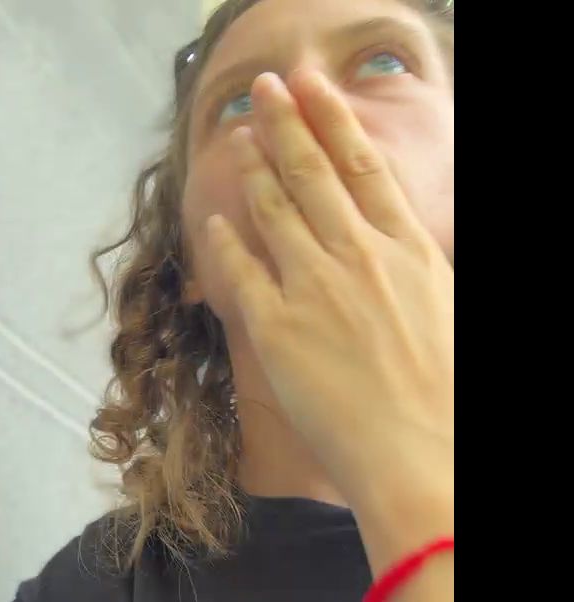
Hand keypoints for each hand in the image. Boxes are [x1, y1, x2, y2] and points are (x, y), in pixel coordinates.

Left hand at [206, 70, 452, 512]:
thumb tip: (393, 255)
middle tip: (265, 88)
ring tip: (237, 138)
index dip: (334, 121)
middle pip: (314, 173)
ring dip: (254, 168)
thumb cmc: (442, 399)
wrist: (421, 456)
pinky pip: (242, 271)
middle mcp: (360, 257)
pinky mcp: (277, 328)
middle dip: (286, 122)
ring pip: (277, 211)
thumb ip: (411, 275)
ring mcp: (315, 288)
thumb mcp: (442, 313)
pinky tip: (214, 220)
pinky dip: (226, 241)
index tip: (313, 88)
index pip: (364, 168)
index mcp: (408, 252)